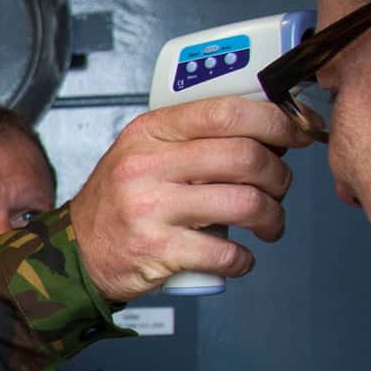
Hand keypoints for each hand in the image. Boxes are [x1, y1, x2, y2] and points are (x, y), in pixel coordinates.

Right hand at [67, 97, 310, 302]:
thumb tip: (267, 132)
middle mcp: (147, 165)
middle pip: (245, 157)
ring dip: (272, 217)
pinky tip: (239, 257)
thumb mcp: (144, 152)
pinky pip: (225, 253)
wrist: (75, 251)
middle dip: (279, 175)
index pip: (225, 112)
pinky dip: (244, 259)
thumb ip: (194, 137)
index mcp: (150, 132)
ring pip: (245, 204)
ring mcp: (151, 209)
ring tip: (268, 224)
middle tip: (280, 187)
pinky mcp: (157, 251)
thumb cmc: (119, 201)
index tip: (295, 134)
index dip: (274, 121)